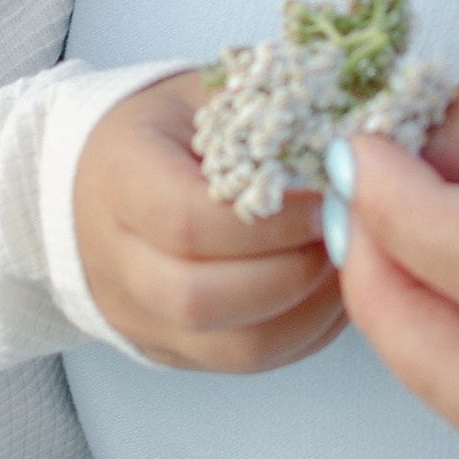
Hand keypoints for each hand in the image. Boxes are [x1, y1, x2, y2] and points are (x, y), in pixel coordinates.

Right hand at [74, 74, 341, 370]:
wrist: (93, 181)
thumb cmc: (164, 131)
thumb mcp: (206, 95)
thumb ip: (271, 109)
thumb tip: (364, 131)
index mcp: (119, 177)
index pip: (188, 222)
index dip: (271, 222)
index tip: (328, 198)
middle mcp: (114, 259)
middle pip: (201, 299)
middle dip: (293, 273)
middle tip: (345, 237)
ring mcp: (137, 316)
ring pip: (231, 347)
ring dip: (308, 312)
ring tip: (347, 265)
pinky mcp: (168, 349)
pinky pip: (247, 362)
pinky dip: (303, 334)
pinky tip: (329, 292)